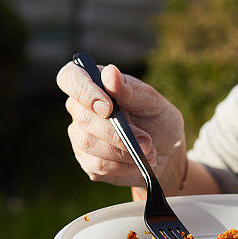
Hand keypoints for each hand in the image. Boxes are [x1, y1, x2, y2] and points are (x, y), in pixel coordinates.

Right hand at [56, 62, 186, 192]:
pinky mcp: (87, 161)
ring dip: (123, 151)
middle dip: (117, 133)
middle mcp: (81, 109)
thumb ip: (130, 90)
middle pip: (83, 118)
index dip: (84, 91)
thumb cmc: (158, 120)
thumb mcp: (152, 102)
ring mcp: (80, 136)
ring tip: (149, 152)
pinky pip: (98, 165)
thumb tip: (109, 73)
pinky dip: (123, 166)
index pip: (71, 78)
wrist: (167, 151)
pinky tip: (138, 163)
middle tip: (147, 142)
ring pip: (88, 143)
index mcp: (94, 85)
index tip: (108, 108)